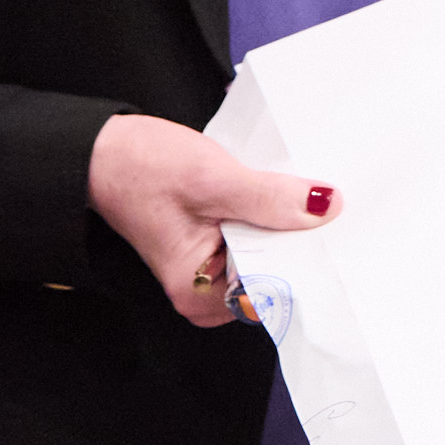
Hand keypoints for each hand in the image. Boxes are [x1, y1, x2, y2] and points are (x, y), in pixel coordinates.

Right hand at [87, 113, 339, 326]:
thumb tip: (325, 207)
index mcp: (201, 294)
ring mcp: (211, 267)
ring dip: (288, 222)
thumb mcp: (211, 180)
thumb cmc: (140, 168)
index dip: (309, 256)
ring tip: (312, 191)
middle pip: (276, 272)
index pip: (275, 288)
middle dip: (302, 238)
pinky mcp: (215, 242)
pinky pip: (257, 235)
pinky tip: (286, 191)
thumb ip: (267, 198)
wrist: (103, 149)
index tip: (341, 227)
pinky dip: (272, 213)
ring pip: (270, 251)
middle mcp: (206, 292)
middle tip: (336, 201)